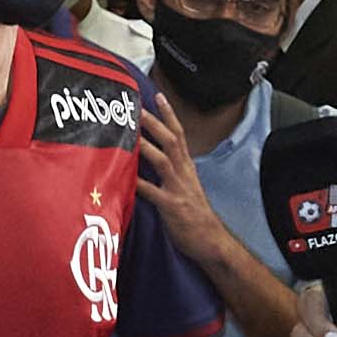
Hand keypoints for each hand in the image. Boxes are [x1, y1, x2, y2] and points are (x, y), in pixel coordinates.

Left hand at [134, 107, 229, 268]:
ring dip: (146, 146)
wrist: (211, 240)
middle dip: (154, 123)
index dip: (169, 115)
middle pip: (171, 141)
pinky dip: (139, 184)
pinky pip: (153, 193)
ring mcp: (179, 189)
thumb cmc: (193, 214)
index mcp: (186, 167)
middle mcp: (184, 173)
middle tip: (136, 107)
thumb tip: (148, 154)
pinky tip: (125, 177)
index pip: (179, 134)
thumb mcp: (184, 185)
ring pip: (164, 161)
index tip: (157, 95)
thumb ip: (169, 169)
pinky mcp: (172, 207)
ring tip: (130, 133)